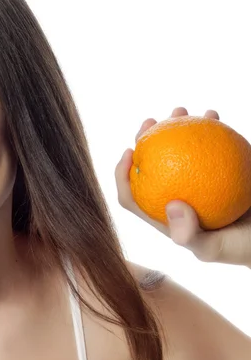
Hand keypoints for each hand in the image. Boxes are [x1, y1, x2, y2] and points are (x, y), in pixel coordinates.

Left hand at [115, 107, 250, 267]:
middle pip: (151, 165)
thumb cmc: (237, 249)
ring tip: (181, 110)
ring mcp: (196, 180)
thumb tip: (171, 205)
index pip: (132, 196)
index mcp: (162, 216)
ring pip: (179, 149)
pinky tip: (213, 114)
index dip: (122, 175)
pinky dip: (211, 128)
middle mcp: (175, 195)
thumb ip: (188, 235)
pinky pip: (211, 145)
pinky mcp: (219, 170)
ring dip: (177, 127)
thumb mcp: (211, 249)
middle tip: (150, 121)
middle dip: (145, 141)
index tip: (129, 152)